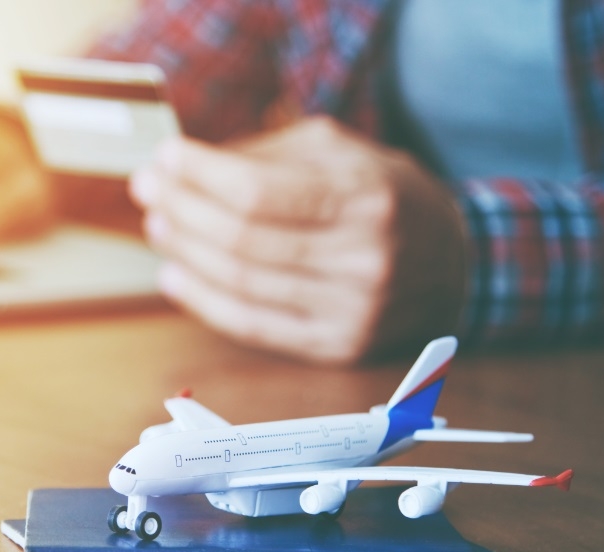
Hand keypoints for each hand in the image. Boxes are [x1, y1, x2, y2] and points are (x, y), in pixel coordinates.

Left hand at [129, 117, 465, 361]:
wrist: (455, 267)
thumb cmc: (386, 198)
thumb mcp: (342, 152)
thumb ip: (266, 155)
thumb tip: (186, 166)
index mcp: (367, 198)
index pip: (259, 191)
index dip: (201, 175)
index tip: (166, 159)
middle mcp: (363, 259)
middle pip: (242, 239)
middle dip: (183, 210)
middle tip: (149, 190)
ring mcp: (351, 311)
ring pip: (241, 285)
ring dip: (185, 255)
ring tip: (159, 227)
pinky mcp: (337, 348)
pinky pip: (253, 327)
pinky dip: (204, 302)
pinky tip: (176, 276)